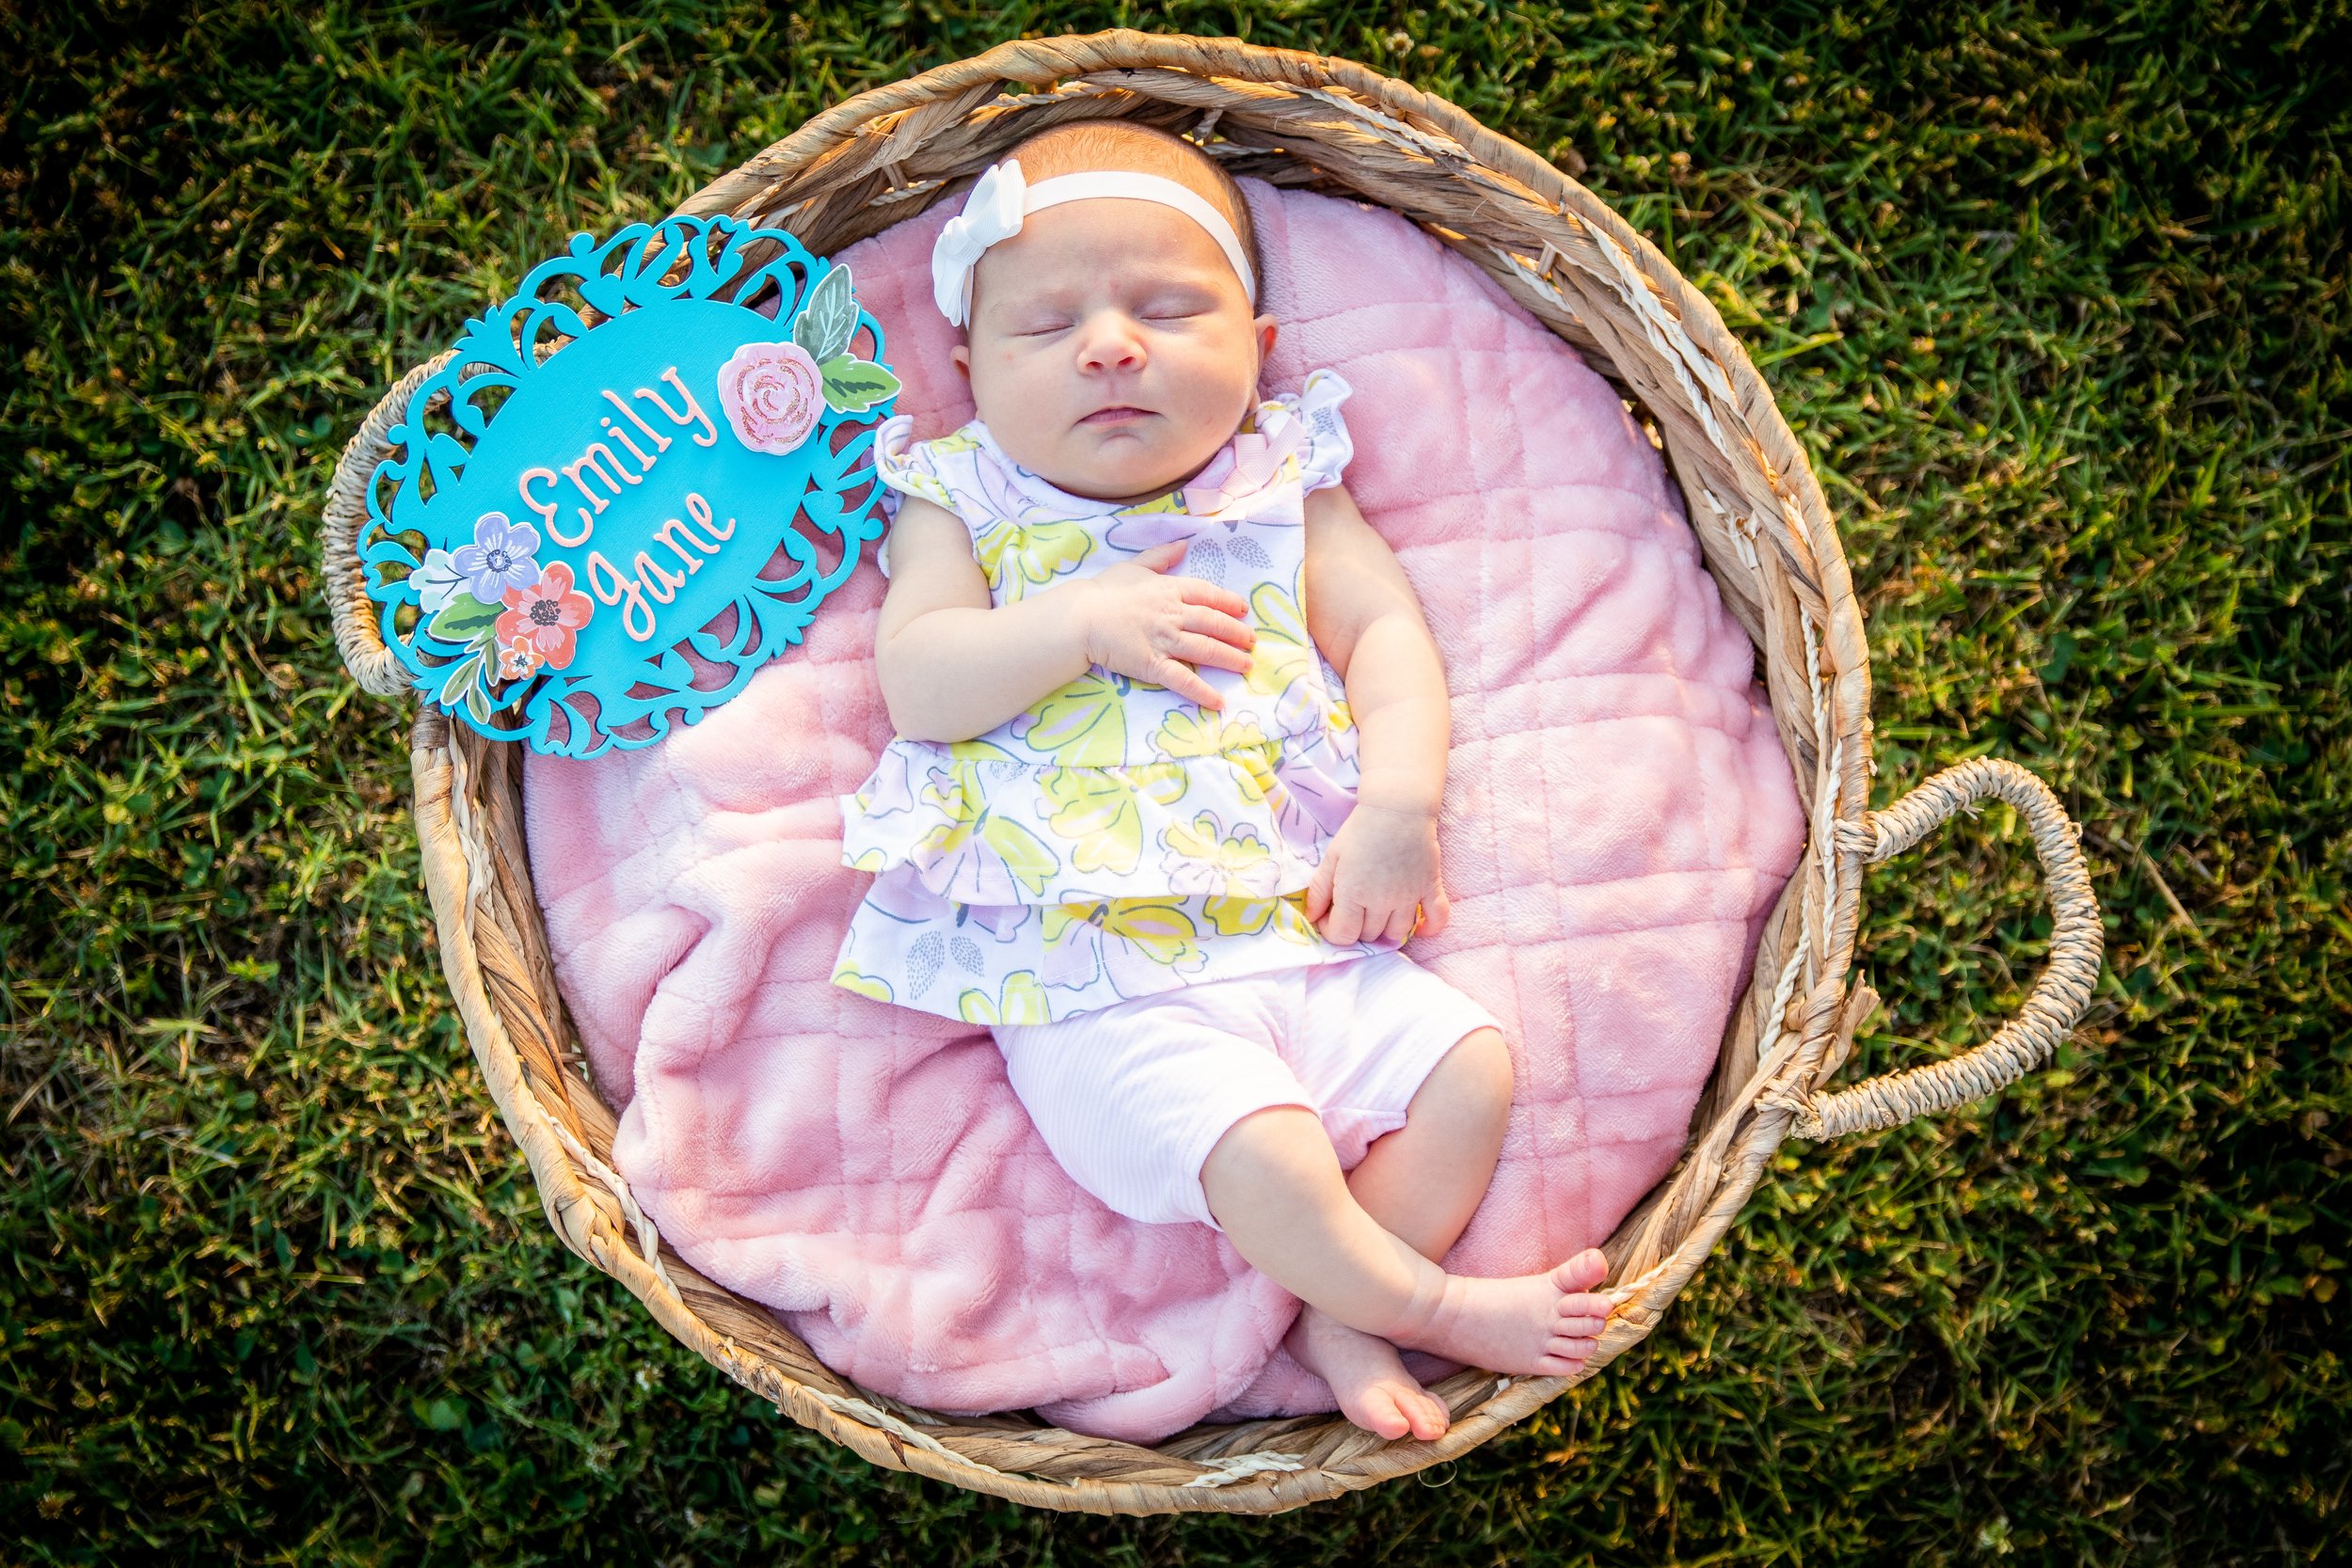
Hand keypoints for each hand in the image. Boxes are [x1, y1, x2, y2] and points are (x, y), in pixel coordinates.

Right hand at [1072, 541, 1255, 708]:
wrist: (1080, 618)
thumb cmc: (1103, 591)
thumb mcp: (1134, 566)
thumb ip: (1161, 556)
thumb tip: (1184, 544)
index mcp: (1169, 589)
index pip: (1207, 594)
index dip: (1228, 602)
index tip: (1242, 609)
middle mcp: (1173, 614)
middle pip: (1214, 623)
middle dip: (1236, 632)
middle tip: (1252, 641)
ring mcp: (1165, 640)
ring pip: (1206, 649)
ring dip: (1230, 658)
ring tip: (1246, 665)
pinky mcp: (1153, 665)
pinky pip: (1184, 679)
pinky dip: (1202, 691)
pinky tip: (1218, 701)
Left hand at [1304, 802, 1451, 946]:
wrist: (1397, 808)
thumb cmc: (1359, 831)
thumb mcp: (1331, 857)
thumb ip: (1319, 891)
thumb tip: (1312, 918)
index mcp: (1354, 894)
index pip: (1343, 935)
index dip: (1332, 931)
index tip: (1330, 917)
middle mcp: (1383, 902)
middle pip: (1369, 935)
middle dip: (1356, 928)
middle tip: (1352, 909)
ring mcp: (1409, 897)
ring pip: (1397, 934)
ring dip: (1385, 930)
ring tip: (1378, 914)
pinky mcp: (1431, 888)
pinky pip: (1437, 919)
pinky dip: (1429, 927)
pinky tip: (1419, 925)